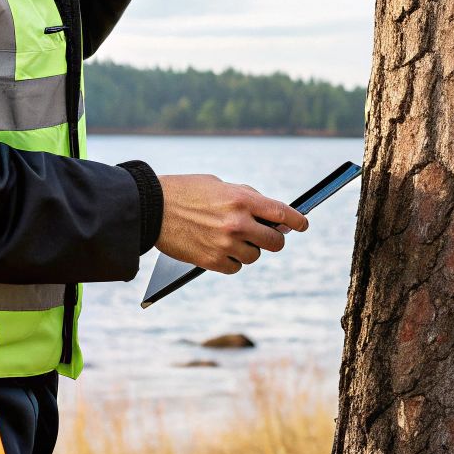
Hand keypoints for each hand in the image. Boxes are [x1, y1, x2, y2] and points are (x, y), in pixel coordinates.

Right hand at [155, 173, 309, 273]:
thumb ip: (247, 198)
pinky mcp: (211, 261)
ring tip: (235, 239)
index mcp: (242, 200)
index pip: (281, 213)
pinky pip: (235, 267)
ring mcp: (225, 244)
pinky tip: (222, 250)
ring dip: (250, 249)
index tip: (303, 224)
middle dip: (274, 239)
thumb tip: (271, 213)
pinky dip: (233, 261)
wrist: (150, 208)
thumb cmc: (186, 191)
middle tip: (269, 236)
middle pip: (274, 241)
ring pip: (255, 256)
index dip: (297, 221)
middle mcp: (237, 223)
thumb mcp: (220, 186)